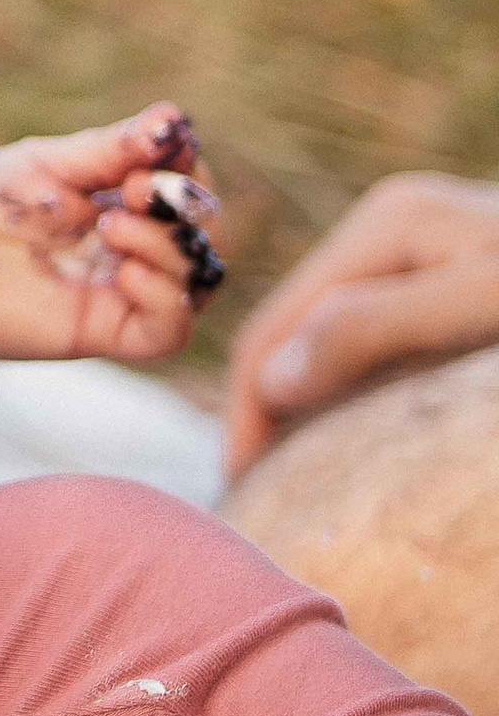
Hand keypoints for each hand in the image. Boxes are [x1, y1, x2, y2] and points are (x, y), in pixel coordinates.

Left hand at [0, 104, 222, 368]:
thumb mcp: (52, 163)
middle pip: (206, 236)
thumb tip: (173, 120)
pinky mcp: (103, 332)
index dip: (185, 170)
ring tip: (113, 225)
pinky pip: (166, 330)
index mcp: (128, 204)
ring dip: (169, 248)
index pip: (191, 188)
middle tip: (130, 190)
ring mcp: (122, 292)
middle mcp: (135, 250)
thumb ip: (113, 149)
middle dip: (184, 208)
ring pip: (196, 282)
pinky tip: (125, 270)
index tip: (146, 155)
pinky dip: (165, 298)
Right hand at [223, 173, 498, 474]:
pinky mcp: (449, 271)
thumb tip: (270, 381)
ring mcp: (421, 245)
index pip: (277, 323)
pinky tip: (350, 425)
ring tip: (289, 471)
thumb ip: (376, 328)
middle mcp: (391, 225)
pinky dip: (349, 385)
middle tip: (254, 491)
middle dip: (265, 406)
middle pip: (296, 324)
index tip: (240, 486)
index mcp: (386, 224)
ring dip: (303, 398)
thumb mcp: (482, 304)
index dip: (250, 407)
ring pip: (330, 330)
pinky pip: (372, 333)